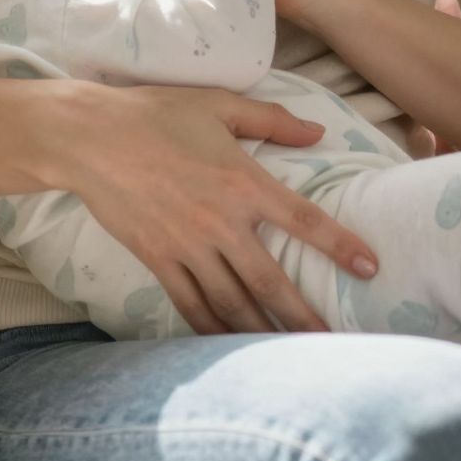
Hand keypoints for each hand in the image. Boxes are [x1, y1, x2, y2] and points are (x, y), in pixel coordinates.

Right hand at [57, 82, 380, 334]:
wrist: (91, 138)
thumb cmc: (157, 113)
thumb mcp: (219, 104)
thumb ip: (272, 120)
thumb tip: (318, 132)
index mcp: (243, 181)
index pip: (302, 219)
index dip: (339, 244)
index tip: (369, 267)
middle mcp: (220, 222)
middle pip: (270, 280)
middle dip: (302, 315)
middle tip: (331, 342)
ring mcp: (187, 246)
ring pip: (232, 301)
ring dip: (261, 332)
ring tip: (287, 356)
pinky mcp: (158, 260)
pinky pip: (191, 304)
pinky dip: (212, 329)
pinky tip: (230, 347)